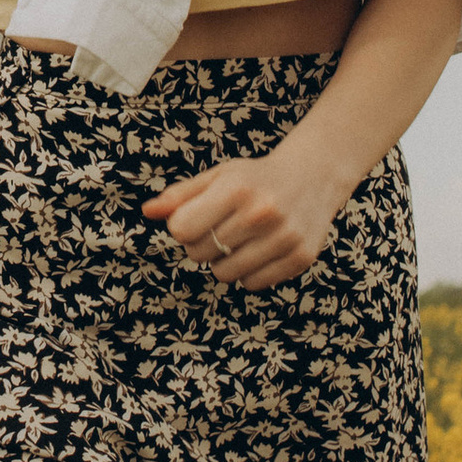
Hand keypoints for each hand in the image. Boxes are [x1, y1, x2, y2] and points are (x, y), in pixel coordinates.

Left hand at [145, 136, 351, 291]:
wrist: (314, 177)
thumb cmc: (256, 178)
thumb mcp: (219, 177)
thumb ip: (181, 196)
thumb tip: (147, 211)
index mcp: (235, 188)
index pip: (182, 229)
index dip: (183, 227)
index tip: (196, 218)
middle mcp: (261, 213)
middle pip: (200, 254)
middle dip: (203, 244)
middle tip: (222, 228)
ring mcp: (283, 238)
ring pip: (224, 274)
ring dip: (224, 262)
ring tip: (240, 240)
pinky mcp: (300, 258)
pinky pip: (252, 284)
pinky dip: (249, 273)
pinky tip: (260, 250)